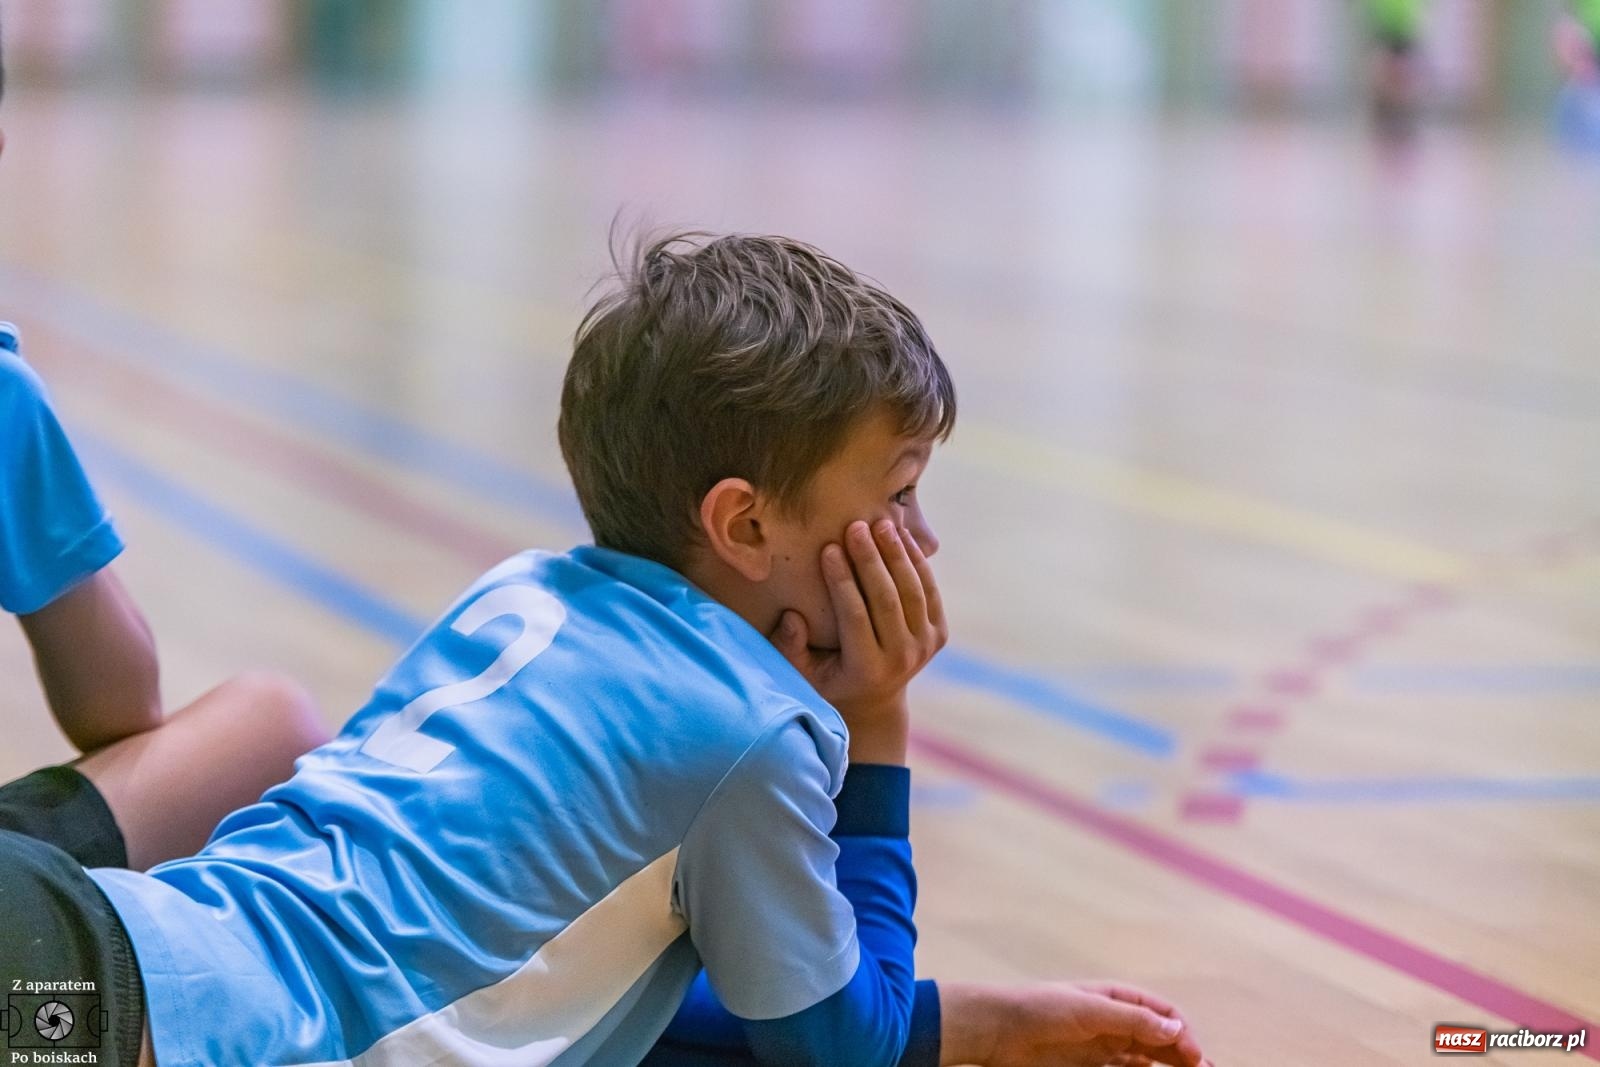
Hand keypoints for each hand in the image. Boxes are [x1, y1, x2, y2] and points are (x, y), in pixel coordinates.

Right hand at [770, 520, 946, 754]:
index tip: (829, 548)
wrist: (876, 700)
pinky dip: (917, 561)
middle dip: (871, 559)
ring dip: (897, 554)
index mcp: (867, 669)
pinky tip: (901, 536)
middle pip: (887, 599)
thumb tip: (791, 616)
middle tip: (856, 526)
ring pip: (913, 591)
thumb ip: (791, 648)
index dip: (842, 580)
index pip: (855, 616)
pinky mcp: (939, 634)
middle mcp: (901, 659)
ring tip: (880, 523)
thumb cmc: (829, 679)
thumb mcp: (802, 674)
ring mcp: (925, 646)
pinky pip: (929, 591)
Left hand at [941, 980, 1211, 1066]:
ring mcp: (1103, 1046)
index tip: (1194, 1056)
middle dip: (1184, 1054)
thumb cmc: (1039, 1008)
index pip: (1162, 1014)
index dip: (1182, 1032)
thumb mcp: (1088, 1010)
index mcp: (1115, 998)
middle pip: (1160, 1038)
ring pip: (1147, 1058)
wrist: (995, 1030)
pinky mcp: (1090, 1066)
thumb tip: (1176, 1030)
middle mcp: (1114, 1021)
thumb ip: (1132, 1021)